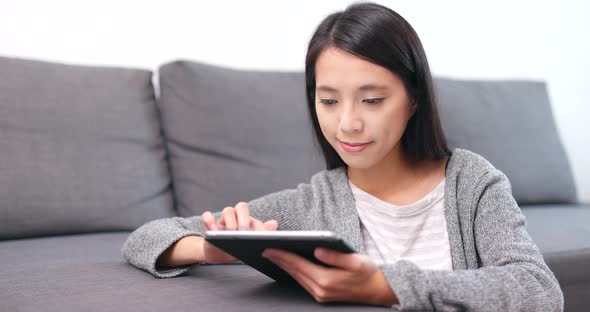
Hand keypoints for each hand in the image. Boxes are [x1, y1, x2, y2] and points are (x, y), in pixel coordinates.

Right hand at [200, 202, 277, 263]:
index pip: (256, 216)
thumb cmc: (237, 246)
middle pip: (241, 207)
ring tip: (230, 234)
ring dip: (230, 223)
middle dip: (244, 220)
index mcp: (247, 219)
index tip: (261, 236)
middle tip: (245, 234)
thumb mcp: (250, 242)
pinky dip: (209, 220)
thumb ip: (261, 232)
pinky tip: (212, 229)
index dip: (258, 224)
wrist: (220, 253)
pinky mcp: (209, 226)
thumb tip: (274, 224)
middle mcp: (235, 216)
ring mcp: (222, 220)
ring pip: (228, 211)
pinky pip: (207, 217)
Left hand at [262, 247, 397, 305]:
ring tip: (273, 254)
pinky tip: (289, 265)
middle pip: (294, 272)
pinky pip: (303, 282)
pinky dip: (294, 272)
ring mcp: (320, 295)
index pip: (298, 265)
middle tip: (265, 248)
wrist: (380, 290)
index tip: (268, 248)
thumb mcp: (356, 260)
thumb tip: (317, 250)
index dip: (282, 255)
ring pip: (297, 278)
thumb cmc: (369, 273)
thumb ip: (335, 256)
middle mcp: (320, 290)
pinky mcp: (322, 296)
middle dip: (279, 260)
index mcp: (326, 280)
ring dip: (284, 266)